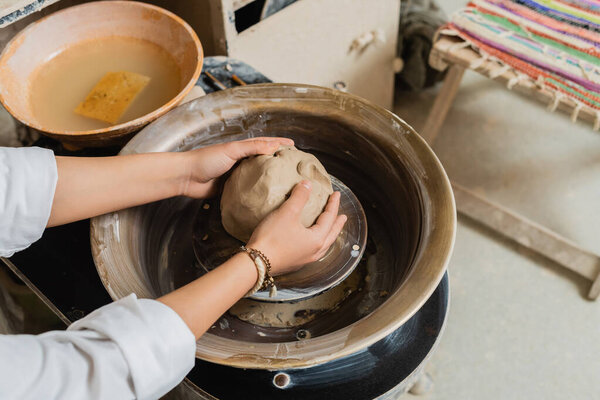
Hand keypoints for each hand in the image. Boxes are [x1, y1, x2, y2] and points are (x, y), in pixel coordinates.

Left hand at [179, 137, 293, 197]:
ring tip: (285, 180)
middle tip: (293, 164)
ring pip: (257, 175)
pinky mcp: (232, 189)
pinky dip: (258, 190)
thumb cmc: (206, 160)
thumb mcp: (231, 150)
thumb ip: (251, 148)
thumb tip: (273, 146)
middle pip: (263, 159)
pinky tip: (267, 195)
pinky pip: (248, 189)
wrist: (186, 177)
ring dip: (270, 176)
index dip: (279, 144)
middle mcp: (240, 160)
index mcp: (241, 148)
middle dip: (278, 160)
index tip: (293, 146)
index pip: (265, 143)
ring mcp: (236, 175)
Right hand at [247, 181, 346, 275]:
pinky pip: (313, 252)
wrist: (256, 264)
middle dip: (337, 224)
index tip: (336, 194)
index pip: (329, 218)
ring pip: (324, 246)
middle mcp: (315, 251)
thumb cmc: (272, 238)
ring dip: (329, 236)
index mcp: (317, 239)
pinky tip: (310, 242)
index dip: (333, 205)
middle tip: (343, 217)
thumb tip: (308, 184)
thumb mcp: (287, 213)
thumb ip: (299, 197)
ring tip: (330, 230)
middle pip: (331, 235)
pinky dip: (318, 243)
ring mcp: (305, 260)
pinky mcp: (295, 263)